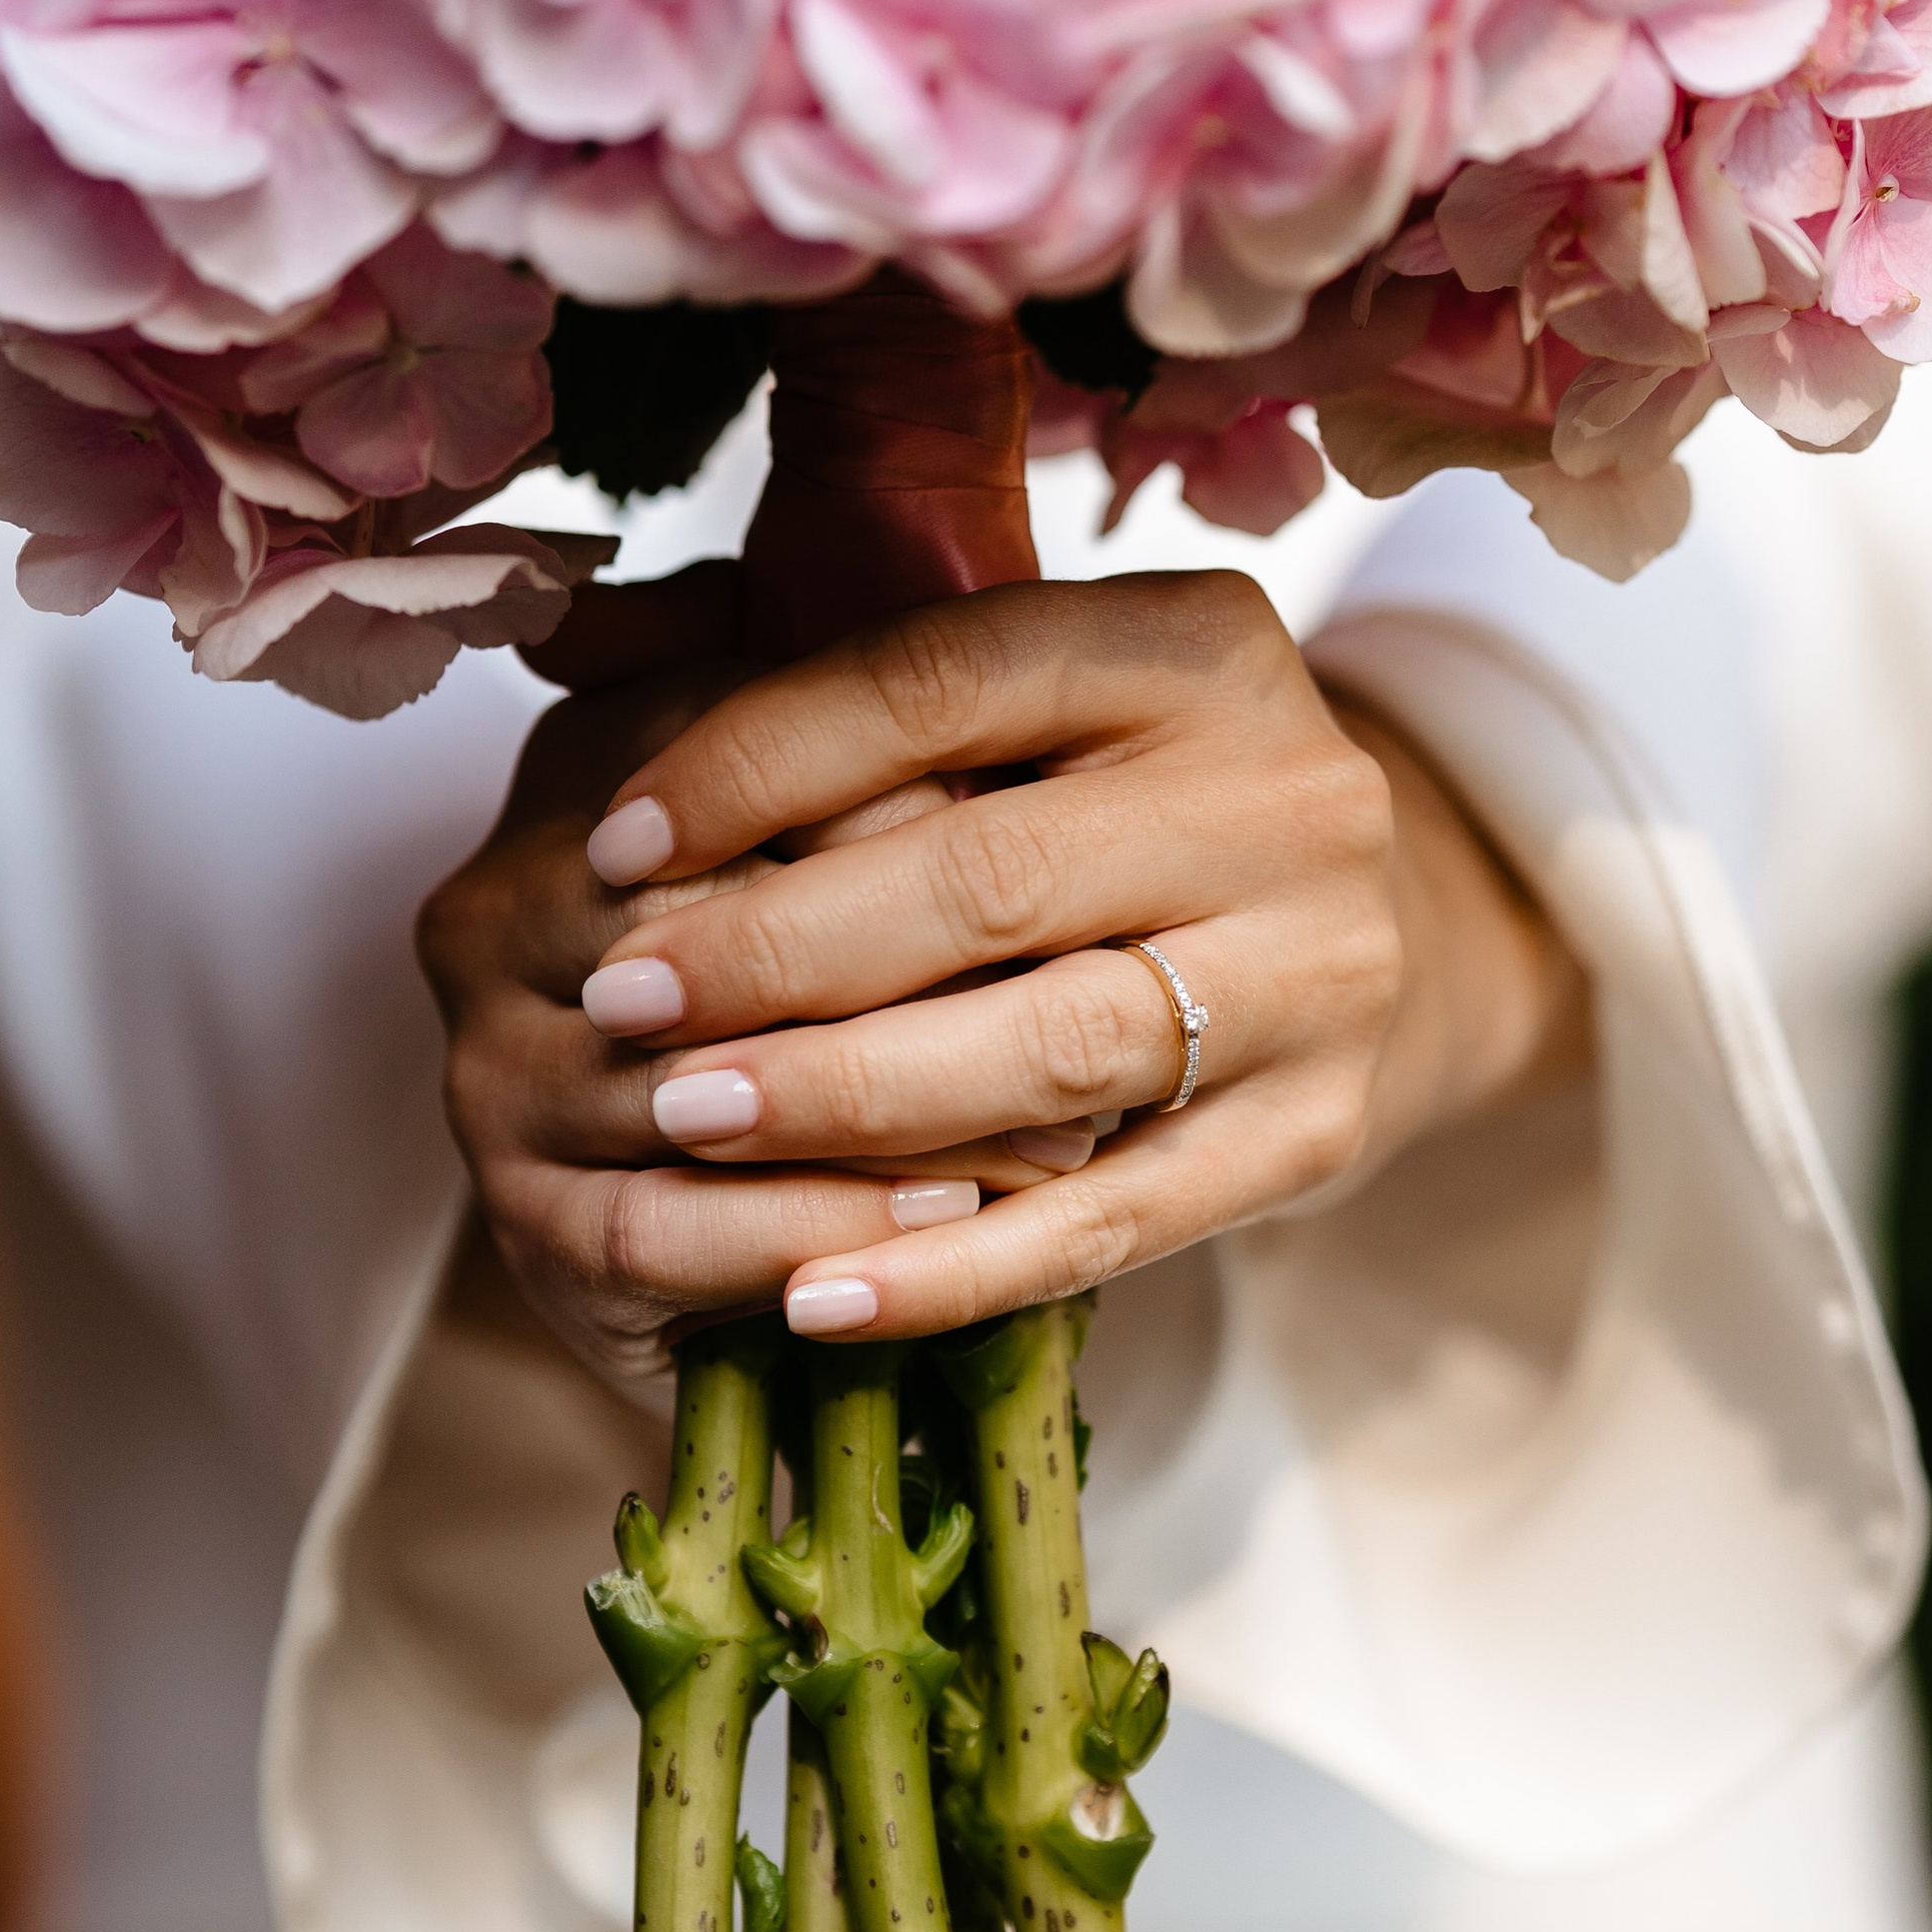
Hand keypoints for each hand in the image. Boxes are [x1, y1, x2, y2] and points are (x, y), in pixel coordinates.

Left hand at [420, 569, 1580, 1379]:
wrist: (1368, 920)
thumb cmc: (1118, 792)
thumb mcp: (1023, 688)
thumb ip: (822, 659)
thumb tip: (563, 637)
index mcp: (1192, 643)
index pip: (941, 680)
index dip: (760, 760)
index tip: (612, 843)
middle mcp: (1283, 793)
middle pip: (992, 877)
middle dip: (779, 948)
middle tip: (622, 1002)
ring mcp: (1319, 969)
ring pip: (1052, 1052)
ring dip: (846, 1100)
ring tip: (686, 1121)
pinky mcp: (1319, 1129)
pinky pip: (1118, 1220)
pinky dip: (957, 1270)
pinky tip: (814, 1294)